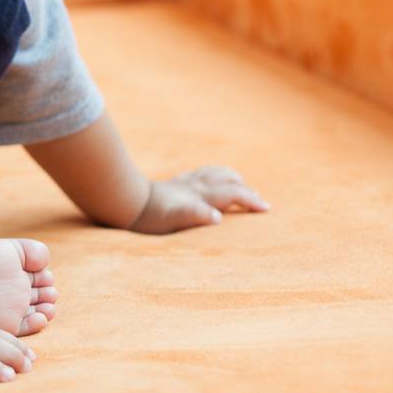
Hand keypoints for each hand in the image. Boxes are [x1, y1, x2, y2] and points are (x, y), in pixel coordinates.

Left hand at [127, 165, 270, 233]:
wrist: (125, 201)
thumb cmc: (149, 215)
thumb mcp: (172, 218)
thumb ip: (195, 215)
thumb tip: (217, 218)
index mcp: (200, 195)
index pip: (233, 194)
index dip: (251, 200)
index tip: (266, 209)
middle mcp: (194, 186)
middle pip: (227, 181)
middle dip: (246, 190)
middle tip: (259, 202)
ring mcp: (184, 183)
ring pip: (214, 173)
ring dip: (230, 179)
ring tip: (239, 185)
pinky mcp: (173, 184)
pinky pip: (199, 175)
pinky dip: (211, 177)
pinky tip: (207, 183)